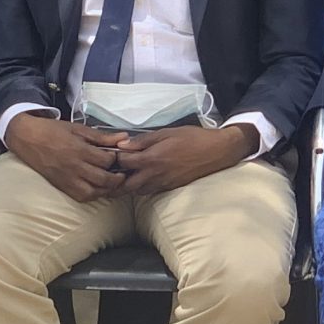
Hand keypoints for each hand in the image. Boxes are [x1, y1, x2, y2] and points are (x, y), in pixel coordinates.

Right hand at [3, 113, 127, 203]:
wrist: (28, 138)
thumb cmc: (53, 131)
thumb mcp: (78, 129)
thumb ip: (102, 137)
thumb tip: (124, 137)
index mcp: (80, 150)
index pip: (107, 160)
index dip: (117, 159)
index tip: (120, 156)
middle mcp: (75, 167)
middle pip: (104, 179)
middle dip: (117, 179)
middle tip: (123, 173)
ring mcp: (68, 179)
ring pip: (94, 192)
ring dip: (107, 190)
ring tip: (112, 183)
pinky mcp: (62, 186)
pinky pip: (81, 197)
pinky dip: (93, 195)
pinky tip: (98, 188)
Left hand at [113, 123, 259, 196]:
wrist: (216, 152)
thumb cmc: (192, 138)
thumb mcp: (166, 133)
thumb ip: (143, 141)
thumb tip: (122, 145)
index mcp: (151, 159)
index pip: (123, 163)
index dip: (113, 158)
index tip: (108, 154)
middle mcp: (154, 175)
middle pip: (125, 185)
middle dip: (114, 180)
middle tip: (108, 173)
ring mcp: (162, 184)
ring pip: (137, 191)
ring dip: (127, 185)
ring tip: (121, 176)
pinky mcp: (170, 187)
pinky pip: (149, 191)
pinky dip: (141, 187)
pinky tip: (139, 178)